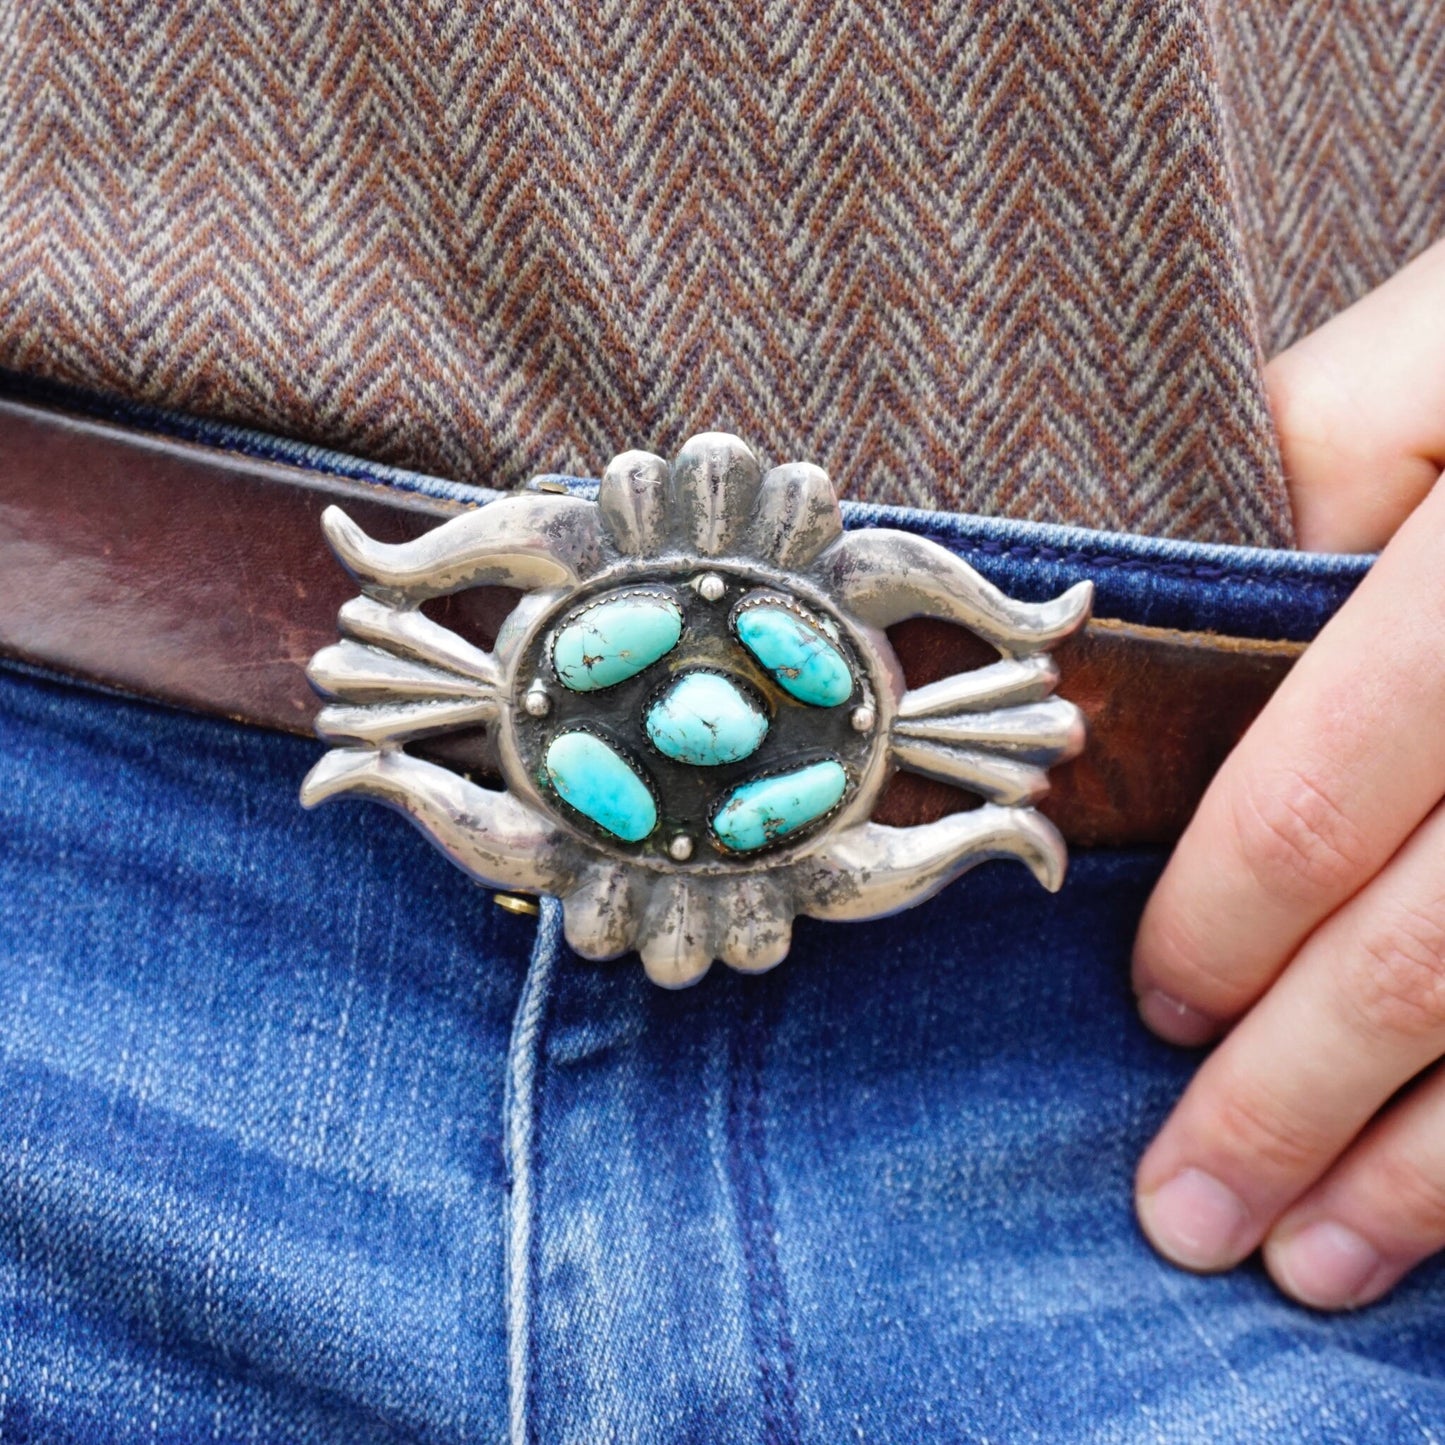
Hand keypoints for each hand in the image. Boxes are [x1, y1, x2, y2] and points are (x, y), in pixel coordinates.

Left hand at [1132, 236, 1444, 1309]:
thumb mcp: (1431, 360)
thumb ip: (1292, 480)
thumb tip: (1143, 644)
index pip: (1328, 790)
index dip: (1229, 920)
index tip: (1152, 1007)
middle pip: (1442, 950)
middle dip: (1301, 1098)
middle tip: (1187, 1214)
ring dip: (1436, 1177)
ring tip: (1315, 1269)